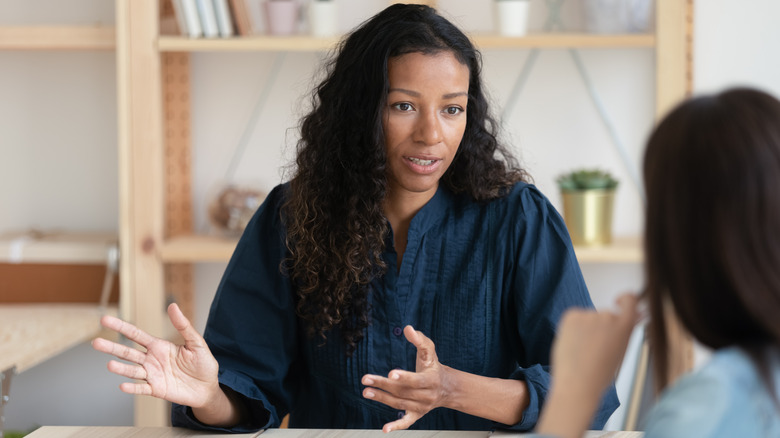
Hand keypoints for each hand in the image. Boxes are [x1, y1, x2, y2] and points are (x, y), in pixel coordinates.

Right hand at [91, 303, 220, 408]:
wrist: (208, 388)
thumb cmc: (203, 364)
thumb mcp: (196, 342)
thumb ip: (183, 326)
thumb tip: (173, 306)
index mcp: (159, 346)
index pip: (136, 335)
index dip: (121, 327)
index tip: (105, 320)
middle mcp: (151, 360)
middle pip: (128, 352)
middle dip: (112, 347)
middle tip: (96, 342)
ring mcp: (152, 375)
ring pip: (132, 371)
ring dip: (121, 369)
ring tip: (110, 365)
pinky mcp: (156, 390)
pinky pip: (142, 389)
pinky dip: (133, 388)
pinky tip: (123, 386)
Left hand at [361, 326, 453, 432]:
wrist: (447, 387)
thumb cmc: (433, 365)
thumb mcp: (430, 351)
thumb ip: (420, 339)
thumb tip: (408, 328)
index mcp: (431, 379)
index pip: (416, 380)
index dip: (404, 377)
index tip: (391, 373)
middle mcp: (427, 395)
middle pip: (403, 392)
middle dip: (384, 386)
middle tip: (366, 380)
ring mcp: (422, 407)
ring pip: (400, 404)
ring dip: (382, 399)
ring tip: (366, 392)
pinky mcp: (417, 415)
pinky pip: (407, 422)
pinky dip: (396, 426)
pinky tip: (384, 429)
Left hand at [536, 293, 641, 437]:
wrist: (578, 384)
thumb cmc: (600, 374)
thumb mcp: (621, 351)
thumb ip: (627, 330)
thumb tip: (640, 313)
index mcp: (625, 326)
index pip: (630, 300)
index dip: (624, 299)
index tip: (617, 302)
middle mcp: (609, 316)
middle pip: (605, 315)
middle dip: (600, 328)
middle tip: (593, 349)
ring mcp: (589, 314)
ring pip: (588, 319)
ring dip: (585, 330)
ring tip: (582, 351)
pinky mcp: (571, 315)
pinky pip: (573, 318)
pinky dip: (572, 329)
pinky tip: (573, 345)